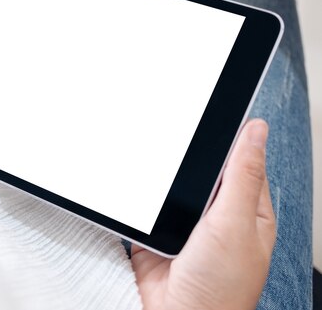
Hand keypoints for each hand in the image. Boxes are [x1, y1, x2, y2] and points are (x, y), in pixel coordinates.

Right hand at [132, 119, 275, 309]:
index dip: (231, 136)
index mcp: (248, 210)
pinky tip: (142, 187)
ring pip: (176, 184)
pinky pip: (151, 203)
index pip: (243, 160)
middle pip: (206, 169)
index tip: (213, 111)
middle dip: (192, 156)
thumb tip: (256, 130)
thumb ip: (242, 175)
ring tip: (159, 161)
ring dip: (166, 177)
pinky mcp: (160, 231)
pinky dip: (145, 195)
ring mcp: (188, 224)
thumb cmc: (220, 286)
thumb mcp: (236, 222)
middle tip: (178, 134)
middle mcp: (219, 215)